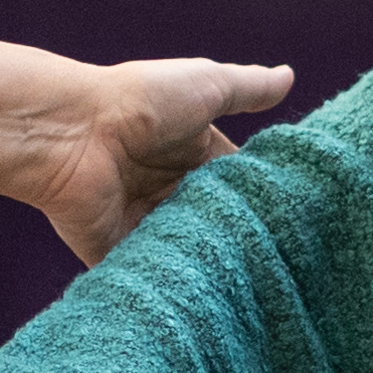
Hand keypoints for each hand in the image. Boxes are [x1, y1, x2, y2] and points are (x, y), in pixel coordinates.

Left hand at [27, 58, 293, 265]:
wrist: (72, 133)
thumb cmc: (140, 102)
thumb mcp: (206, 84)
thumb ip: (248, 87)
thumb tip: (289, 76)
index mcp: (189, 151)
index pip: (235, 181)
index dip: (262, 196)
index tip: (300, 217)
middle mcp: (168, 188)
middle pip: (216, 221)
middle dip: (242, 236)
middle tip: (284, 257)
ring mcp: (143, 222)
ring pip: (190, 251)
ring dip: (213, 261)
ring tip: (255, 282)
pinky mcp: (117, 252)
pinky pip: (152, 275)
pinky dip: (174, 283)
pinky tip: (209, 296)